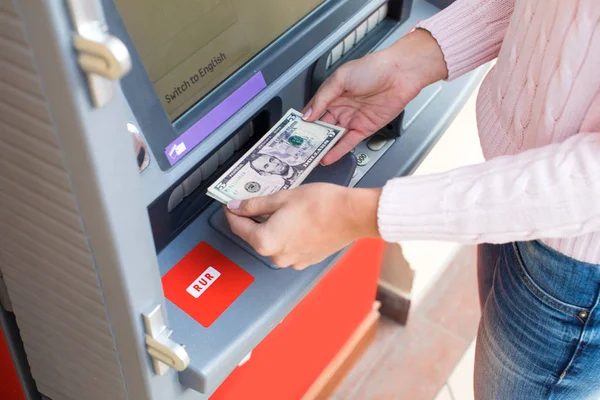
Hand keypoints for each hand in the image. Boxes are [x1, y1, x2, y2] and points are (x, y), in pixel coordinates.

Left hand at [224, 183, 381, 269]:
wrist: (352, 215)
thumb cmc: (320, 204)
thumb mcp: (282, 198)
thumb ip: (254, 205)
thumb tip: (236, 206)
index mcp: (266, 241)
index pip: (238, 227)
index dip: (233, 212)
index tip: (231, 204)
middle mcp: (277, 256)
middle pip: (256, 237)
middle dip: (253, 220)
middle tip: (256, 202)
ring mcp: (293, 261)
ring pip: (274, 242)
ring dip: (272, 228)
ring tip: (282, 209)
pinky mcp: (306, 261)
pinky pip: (289, 248)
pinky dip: (288, 236)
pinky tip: (296, 221)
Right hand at [303, 29, 446, 164]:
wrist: (401, 74)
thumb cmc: (374, 68)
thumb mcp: (341, 78)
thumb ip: (323, 98)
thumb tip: (308, 114)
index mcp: (333, 93)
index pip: (313, 111)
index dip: (303, 122)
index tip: (293, 133)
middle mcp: (341, 107)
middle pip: (321, 127)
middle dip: (310, 138)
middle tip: (298, 150)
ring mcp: (352, 119)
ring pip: (333, 137)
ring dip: (322, 148)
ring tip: (310, 158)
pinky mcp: (364, 128)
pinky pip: (348, 143)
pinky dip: (337, 151)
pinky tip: (327, 157)